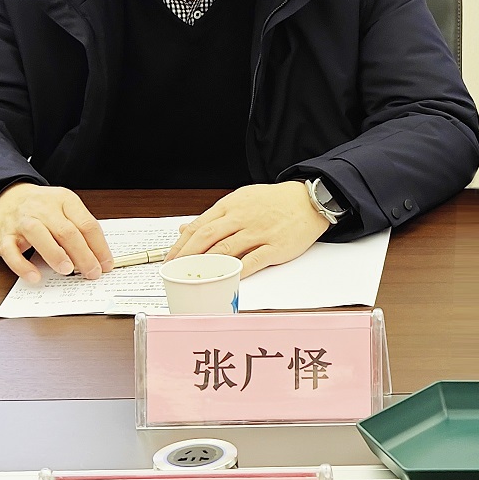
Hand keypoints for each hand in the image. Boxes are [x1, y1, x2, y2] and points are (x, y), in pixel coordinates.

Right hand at [0, 184, 111, 283]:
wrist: (6, 197)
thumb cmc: (42, 209)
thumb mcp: (65, 210)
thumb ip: (80, 230)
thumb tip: (99, 259)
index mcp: (64, 200)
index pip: (87, 224)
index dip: (99, 247)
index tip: (106, 265)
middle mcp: (42, 208)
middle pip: (67, 231)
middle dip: (83, 255)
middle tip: (92, 273)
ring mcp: (21, 221)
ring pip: (38, 234)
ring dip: (55, 254)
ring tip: (67, 270)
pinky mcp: (3, 236)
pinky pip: (11, 252)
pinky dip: (23, 266)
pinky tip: (35, 277)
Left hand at [168, 181, 329, 277]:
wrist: (308, 200)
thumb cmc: (274, 202)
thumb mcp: (241, 200)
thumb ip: (214, 216)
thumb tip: (185, 230)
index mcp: (231, 205)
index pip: (199, 226)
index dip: (182, 244)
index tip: (170, 259)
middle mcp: (242, 217)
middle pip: (208, 237)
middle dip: (188, 256)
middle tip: (176, 271)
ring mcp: (259, 232)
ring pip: (226, 250)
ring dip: (207, 265)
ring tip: (194, 277)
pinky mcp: (275, 247)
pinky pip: (253, 261)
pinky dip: (237, 271)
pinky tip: (226, 279)